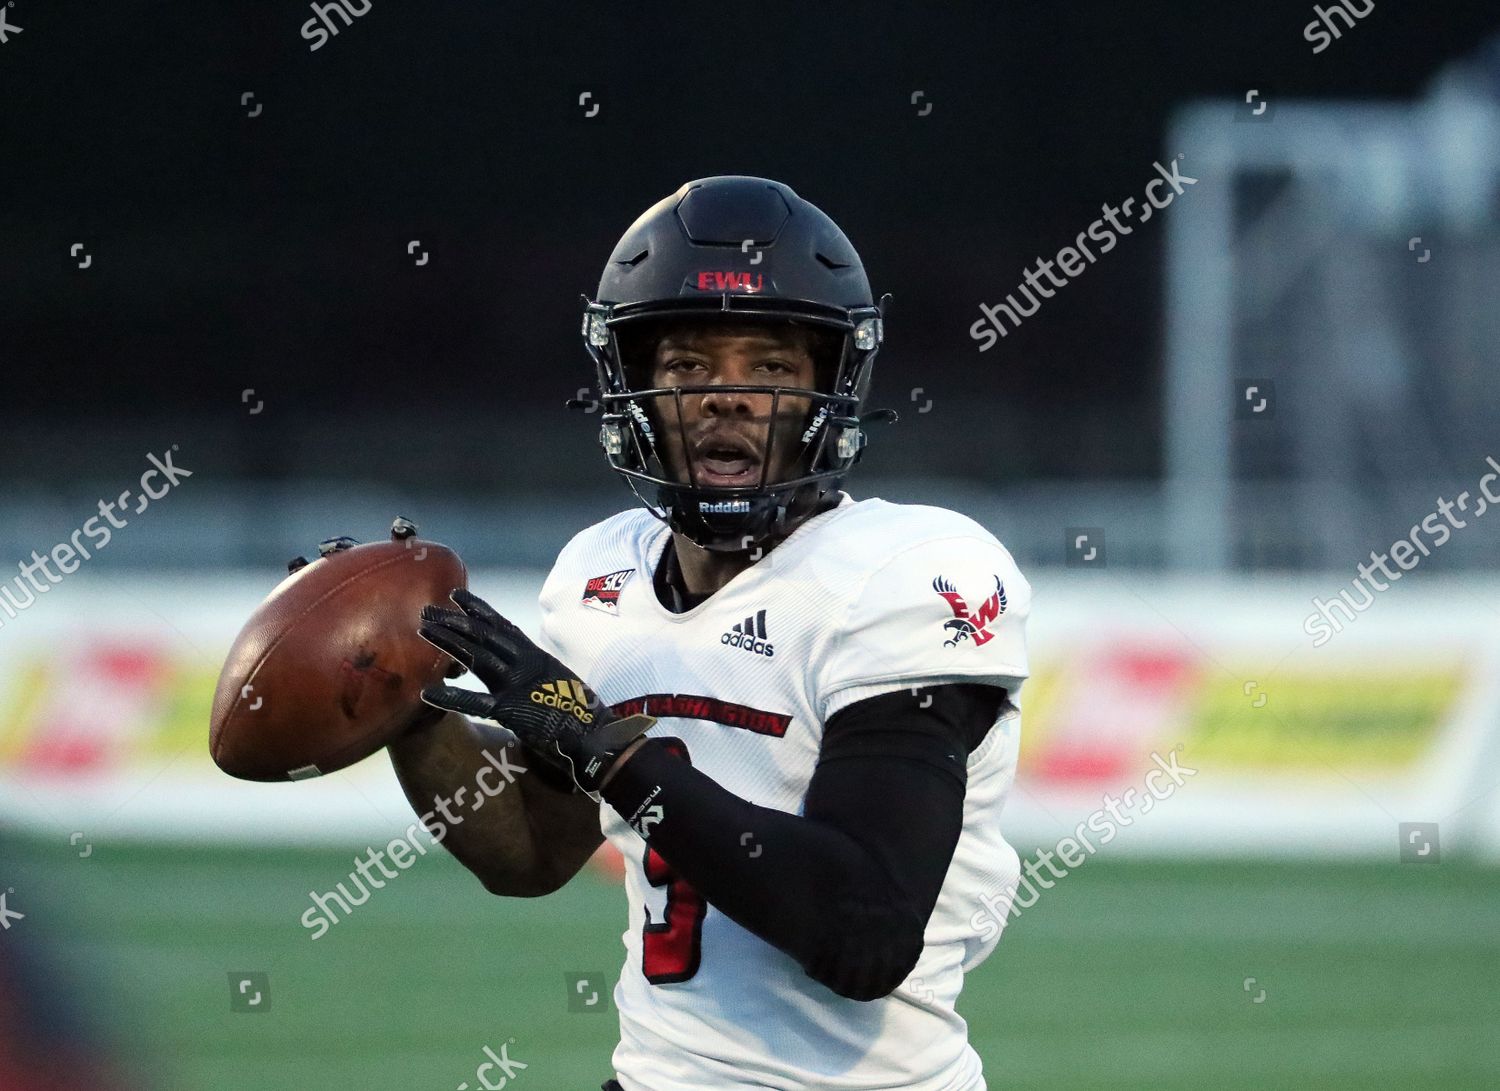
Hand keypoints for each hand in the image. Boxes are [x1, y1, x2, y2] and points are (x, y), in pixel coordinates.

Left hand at [416, 589, 653, 796]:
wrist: (598, 736)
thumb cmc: (582, 715)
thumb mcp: (560, 683)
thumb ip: (538, 675)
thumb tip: (524, 674)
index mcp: (537, 657)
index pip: (502, 627)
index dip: (478, 610)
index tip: (457, 597)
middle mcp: (526, 663)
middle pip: (484, 635)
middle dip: (454, 621)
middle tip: (427, 610)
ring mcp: (518, 685)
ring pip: (476, 656)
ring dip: (448, 642)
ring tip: (423, 630)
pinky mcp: (512, 710)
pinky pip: (475, 702)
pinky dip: (450, 698)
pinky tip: (426, 693)